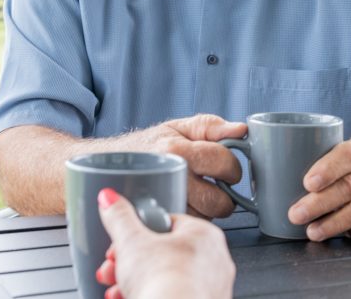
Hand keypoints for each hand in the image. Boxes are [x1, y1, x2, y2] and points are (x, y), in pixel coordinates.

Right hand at [95, 188, 234, 298]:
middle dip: (130, 263)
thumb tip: (109, 198)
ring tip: (116, 289)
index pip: (165, 223)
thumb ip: (118, 217)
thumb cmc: (164, 285)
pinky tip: (129, 298)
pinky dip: (151, 296)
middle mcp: (215, 261)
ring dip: (135, 283)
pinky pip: (173, 296)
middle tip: (113, 269)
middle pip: (163, 254)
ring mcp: (212, 289)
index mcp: (203, 234)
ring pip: (166, 279)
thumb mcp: (130, 242)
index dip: (135, 234)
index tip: (119, 244)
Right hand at [128, 114, 246, 218]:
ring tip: (196, 194)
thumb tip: (241, 129)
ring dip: (207, 209)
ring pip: (205, 217)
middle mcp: (170, 176)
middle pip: (217, 199)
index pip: (222, 162)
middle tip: (213, 186)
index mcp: (177, 150)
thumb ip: (211, 126)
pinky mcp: (158, 219)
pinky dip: (193, 217)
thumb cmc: (148, 146)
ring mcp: (164, 201)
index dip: (231, 168)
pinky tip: (185, 204)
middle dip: (223, 195)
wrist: (110, 164)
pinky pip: (190, 224)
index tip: (226, 169)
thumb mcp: (178, 127)